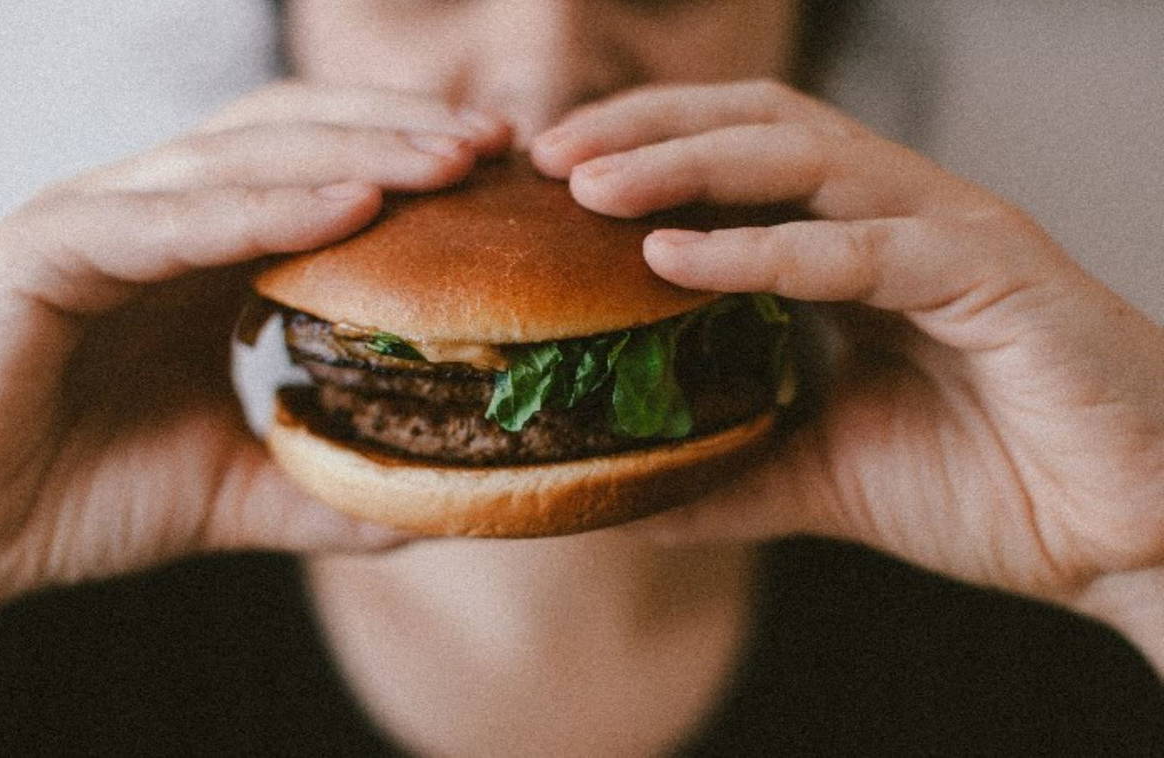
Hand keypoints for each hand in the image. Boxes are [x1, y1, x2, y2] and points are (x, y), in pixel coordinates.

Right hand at [0, 83, 510, 683]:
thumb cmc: (75, 495)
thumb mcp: (232, 489)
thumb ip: (322, 485)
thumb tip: (428, 504)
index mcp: (196, 251)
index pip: (317, 171)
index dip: (408, 163)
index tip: (502, 179)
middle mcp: (153, 214)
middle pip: (294, 137)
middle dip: (401, 134)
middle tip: (499, 146)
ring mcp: (98, 219)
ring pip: (242, 157)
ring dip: (355, 151)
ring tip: (451, 161)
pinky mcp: (45, 249)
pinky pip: (171, 219)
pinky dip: (263, 209)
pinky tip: (350, 209)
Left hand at [532, 80, 1163, 646]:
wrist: (1124, 536)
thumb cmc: (989, 485)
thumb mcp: (822, 473)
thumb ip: (727, 470)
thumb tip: (622, 495)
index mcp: (857, 246)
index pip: (735, 160)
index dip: (641, 152)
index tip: (546, 180)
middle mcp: (898, 217)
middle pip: (756, 125)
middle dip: (646, 129)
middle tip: (547, 155)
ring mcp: (948, 235)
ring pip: (804, 159)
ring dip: (687, 163)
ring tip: (590, 185)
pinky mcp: (995, 277)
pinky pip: (866, 247)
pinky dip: (767, 249)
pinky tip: (676, 257)